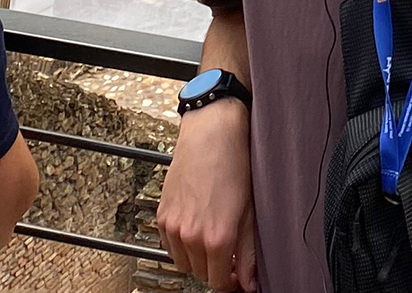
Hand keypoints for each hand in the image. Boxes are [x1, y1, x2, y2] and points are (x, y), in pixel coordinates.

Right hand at [156, 100, 257, 291]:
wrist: (212, 133)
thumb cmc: (235, 165)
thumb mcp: (250, 212)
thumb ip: (249, 253)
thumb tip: (249, 283)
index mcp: (217, 239)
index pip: (218, 283)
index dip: (230, 282)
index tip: (236, 275)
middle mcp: (190, 236)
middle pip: (200, 275)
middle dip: (215, 269)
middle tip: (229, 254)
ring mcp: (173, 226)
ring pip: (182, 263)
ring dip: (197, 258)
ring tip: (212, 238)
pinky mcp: (161, 215)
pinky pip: (168, 245)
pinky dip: (181, 244)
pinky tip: (196, 227)